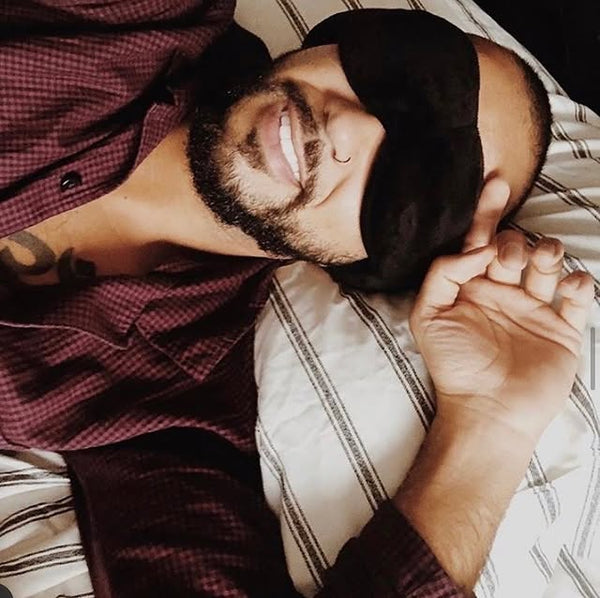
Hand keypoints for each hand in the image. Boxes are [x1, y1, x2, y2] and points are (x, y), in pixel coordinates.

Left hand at [410, 219, 593, 442]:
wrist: (487, 410)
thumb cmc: (453, 364)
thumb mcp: (428, 315)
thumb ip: (443, 274)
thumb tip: (477, 248)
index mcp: (471, 288)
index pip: (479, 241)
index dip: (486, 211)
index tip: (495, 182)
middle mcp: (502, 293)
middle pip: (514, 247)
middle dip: (512, 241)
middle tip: (505, 258)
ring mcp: (534, 310)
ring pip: (548, 265)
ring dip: (547, 253)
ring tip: (540, 263)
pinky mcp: (562, 330)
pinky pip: (579, 299)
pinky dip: (582, 285)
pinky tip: (572, 286)